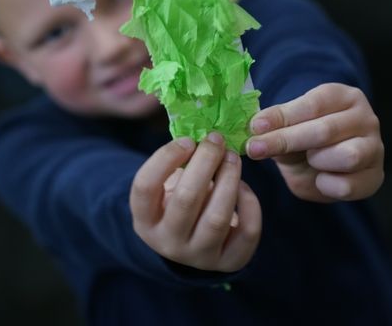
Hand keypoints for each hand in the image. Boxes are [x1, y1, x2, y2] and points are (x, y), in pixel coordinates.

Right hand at [130, 133, 261, 272]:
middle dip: (205, 162)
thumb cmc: (176, 200)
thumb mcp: (166, 185)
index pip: (145, 187)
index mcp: (145, 220)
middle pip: (186, 199)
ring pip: (217, 217)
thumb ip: (177, 162)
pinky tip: (243, 186)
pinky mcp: (230, 262)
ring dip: (228, 179)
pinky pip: (246, 232)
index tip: (187, 140)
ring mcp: (199, 256)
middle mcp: (168, 243)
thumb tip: (201, 130)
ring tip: (232, 157)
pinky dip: (249, 204)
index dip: (165, 158)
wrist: (192, 243)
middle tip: (216, 139)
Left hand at [246, 83, 383, 201]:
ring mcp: (374, 147)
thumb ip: (276, 125)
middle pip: (324, 130)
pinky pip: (348, 185)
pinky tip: (321, 178)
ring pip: (346, 155)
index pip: (312, 104)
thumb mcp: (288, 127)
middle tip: (256, 149)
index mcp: (342, 96)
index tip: (255, 127)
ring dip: (317, 161)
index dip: (282, 117)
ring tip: (309, 160)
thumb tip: (255, 126)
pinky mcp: (375, 177)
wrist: (322, 169)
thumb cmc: (303, 141)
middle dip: (286, 140)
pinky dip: (327, 185)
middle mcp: (364, 118)